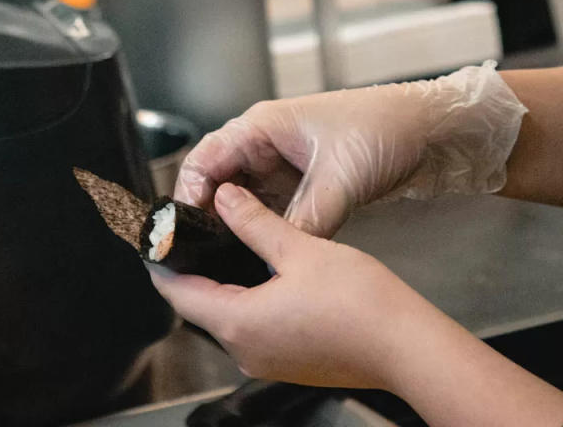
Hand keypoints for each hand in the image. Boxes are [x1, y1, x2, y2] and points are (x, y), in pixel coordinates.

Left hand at [147, 183, 416, 388]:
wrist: (407, 348)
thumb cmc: (361, 304)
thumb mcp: (300, 249)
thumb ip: (254, 223)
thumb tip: (225, 199)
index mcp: (238, 323)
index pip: (177, 292)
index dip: (161, 261)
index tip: (155, 238)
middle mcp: (245, 351)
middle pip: (199, 306)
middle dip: (194, 269)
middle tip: (197, 230)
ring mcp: (267, 361)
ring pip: (228, 317)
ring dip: (223, 284)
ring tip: (230, 244)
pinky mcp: (289, 363)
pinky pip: (254, 328)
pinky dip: (249, 301)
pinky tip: (267, 275)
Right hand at [174, 84, 429, 237]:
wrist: (429, 130)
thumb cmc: (384, 130)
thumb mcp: (340, 180)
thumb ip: (306, 221)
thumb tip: (279, 260)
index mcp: (262, 126)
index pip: (206, 159)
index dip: (189, 195)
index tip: (185, 230)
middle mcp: (265, 143)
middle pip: (216, 181)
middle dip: (207, 215)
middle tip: (200, 253)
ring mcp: (282, 164)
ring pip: (241, 199)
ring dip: (234, 225)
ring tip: (225, 258)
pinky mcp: (301, 183)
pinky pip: (269, 209)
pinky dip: (261, 229)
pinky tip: (259, 253)